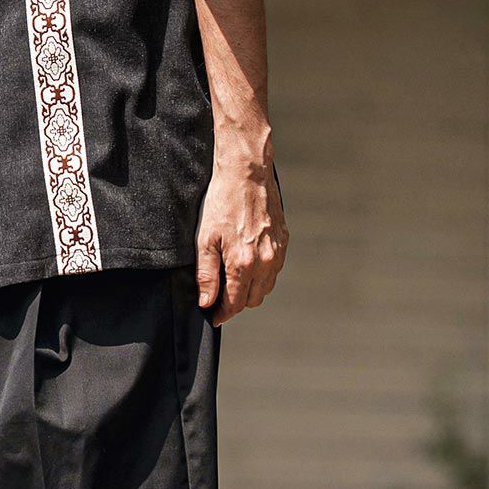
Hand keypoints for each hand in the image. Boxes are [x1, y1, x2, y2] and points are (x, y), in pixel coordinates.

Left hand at [195, 155, 286, 325]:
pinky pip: (275, 269)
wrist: (247, 173)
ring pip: (266, 287)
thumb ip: (207, 274)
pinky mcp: (283, 240)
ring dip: (250, 290)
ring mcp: (277, 251)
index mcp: (244, 263)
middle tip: (220, 298)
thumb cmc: (222, 202)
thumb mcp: (205, 239)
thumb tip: (206, 301)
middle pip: (252, 299)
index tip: (214, 315)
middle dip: (236, 303)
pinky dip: (262, 274)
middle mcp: (265, 261)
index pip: (235, 303)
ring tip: (233, 281)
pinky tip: (248, 264)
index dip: (223, 313)